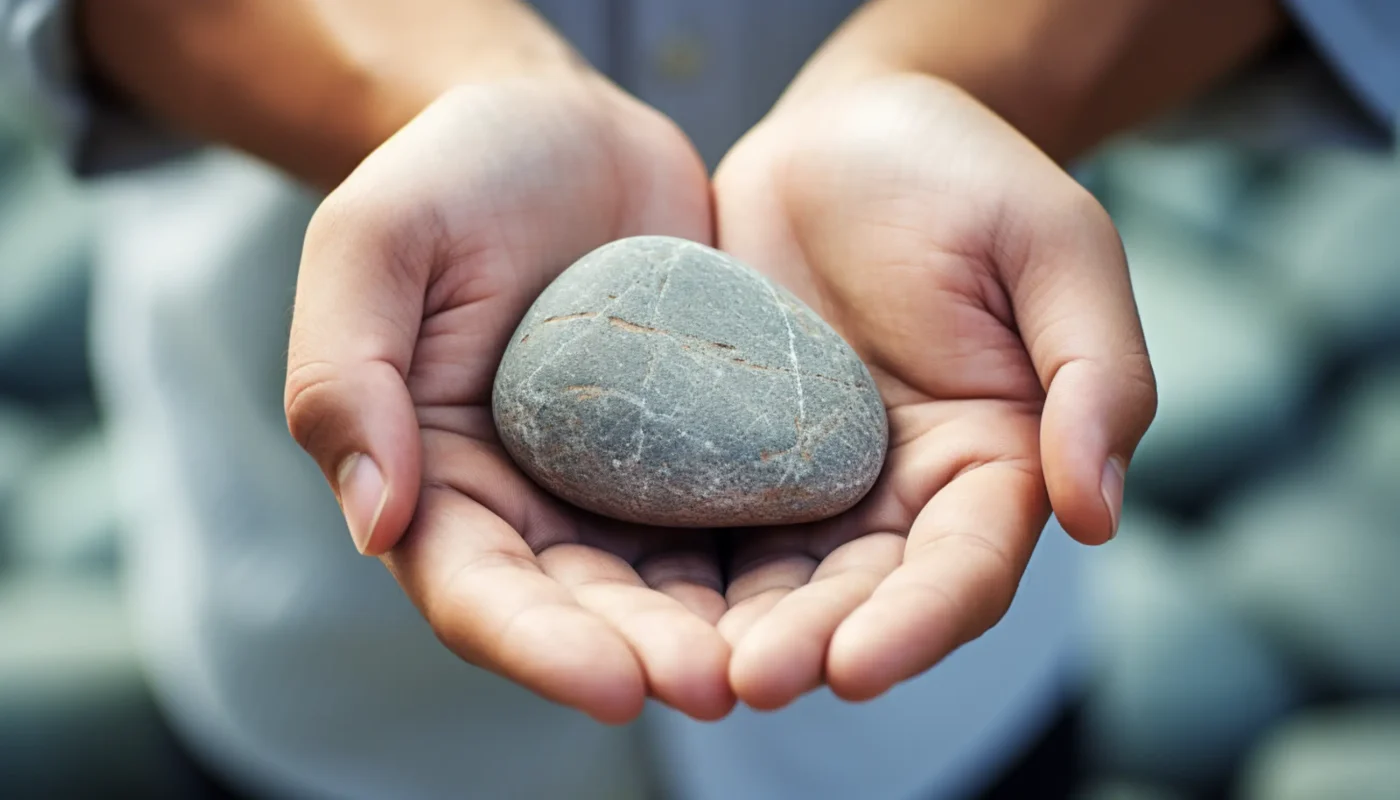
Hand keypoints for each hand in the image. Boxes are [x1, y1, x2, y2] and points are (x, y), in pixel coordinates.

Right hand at [284, 77, 735, 722]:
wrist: (561, 132)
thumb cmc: (450, 176)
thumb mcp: (374, 244)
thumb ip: (345, 375)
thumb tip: (375, 523)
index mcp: (437, 478)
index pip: (477, 590)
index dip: (539, 646)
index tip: (615, 685)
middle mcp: (528, 501)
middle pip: (584, 608)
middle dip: (648, 655)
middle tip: (723, 685)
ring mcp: (617, 481)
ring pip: (668, 582)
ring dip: (721, 630)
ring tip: (786, 658)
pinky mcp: (693, 448)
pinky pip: (731, 512)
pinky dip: (771, 554)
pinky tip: (826, 579)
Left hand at [711, 73, 1156, 707]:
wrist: (848, 134)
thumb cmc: (965, 176)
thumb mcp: (1057, 245)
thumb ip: (1098, 374)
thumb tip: (1097, 512)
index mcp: (993, 463)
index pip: (965, 570)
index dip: (917, 625)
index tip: (857, 667)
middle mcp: (902, 492)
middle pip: (862, 596)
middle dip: (811, 645)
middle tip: (748, 680)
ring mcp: (813, 478)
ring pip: (778, 578)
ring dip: (738, 630)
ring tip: (686, 667)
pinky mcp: (734, 450)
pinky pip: (706, 517)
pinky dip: (679, 563)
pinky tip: (633, 596)